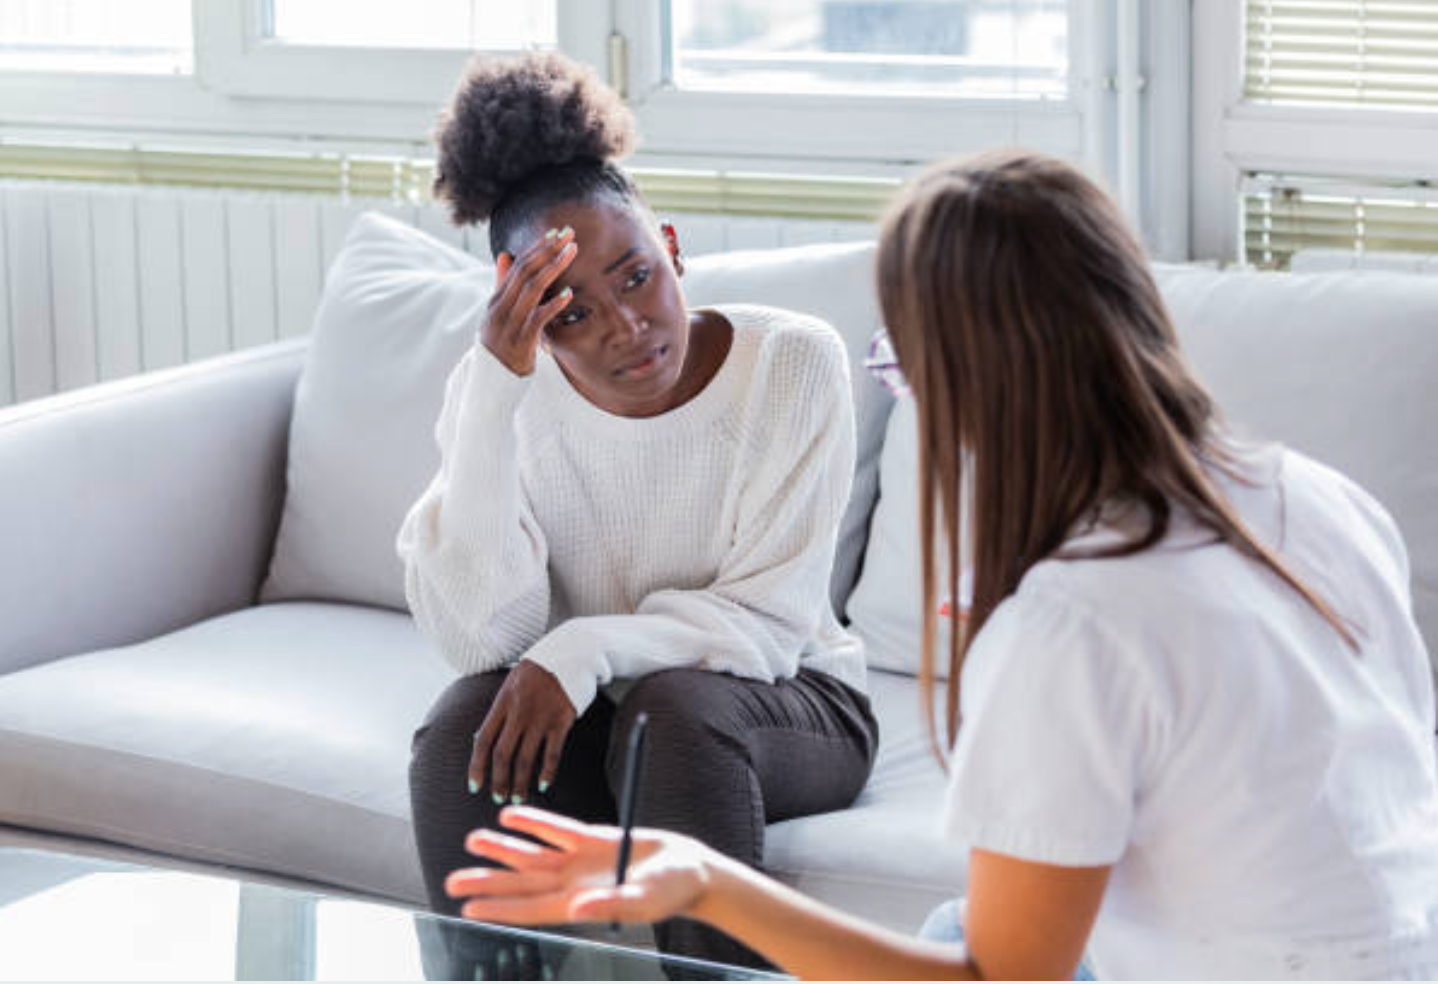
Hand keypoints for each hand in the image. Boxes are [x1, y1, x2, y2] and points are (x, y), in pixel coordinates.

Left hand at [446, 807, 712, 925]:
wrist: (689, 870)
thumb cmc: (670, 893)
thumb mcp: (642, 902)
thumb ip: (609, 904)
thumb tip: (577, 907)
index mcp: (579, 904)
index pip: (529, 907)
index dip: (498, 906)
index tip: (468, 907)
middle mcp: (572, 883)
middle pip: (521, 881)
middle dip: (487, 880)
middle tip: (451, 880)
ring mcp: (579, 861)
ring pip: (531, 854)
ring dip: (501, 848)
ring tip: (471, 841)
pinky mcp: (592, 839)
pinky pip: (555, 829)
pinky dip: (532, 822)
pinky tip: (509, 818)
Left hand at [469, 662, 575, 803]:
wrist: (568, 653)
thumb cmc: (536, 671)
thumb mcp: (510, 685)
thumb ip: (499, 712)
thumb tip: (483, 740)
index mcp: (502, 703)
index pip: (483, 740)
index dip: (477, 766)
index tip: (474, 786)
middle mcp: (519, 712)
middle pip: (503, 754)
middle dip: (498, 780)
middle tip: (498, 797)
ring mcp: (541, 717)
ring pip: (526, 758)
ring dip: (520, 782)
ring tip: (518, 797)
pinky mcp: (561, 721)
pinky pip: (552, 753)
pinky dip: (547, 771)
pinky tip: (543, 784)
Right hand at [481, 227, 576, 375]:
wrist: (490, 384)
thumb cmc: (501, 346)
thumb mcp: (499, 315)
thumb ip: (503, 286)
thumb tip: (503, 255)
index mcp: (496, 300)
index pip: (517, 266)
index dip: (537, 248)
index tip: (557, 233)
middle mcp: (499, 309)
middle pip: (524, 271)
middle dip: (548, 250)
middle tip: (569, 234)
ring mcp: (508, 325)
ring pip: (531, 290)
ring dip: (553, 268)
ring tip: (572, 252)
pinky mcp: (520, 343)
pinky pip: (537, 320)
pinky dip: (553, 305)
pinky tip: (568, 294)